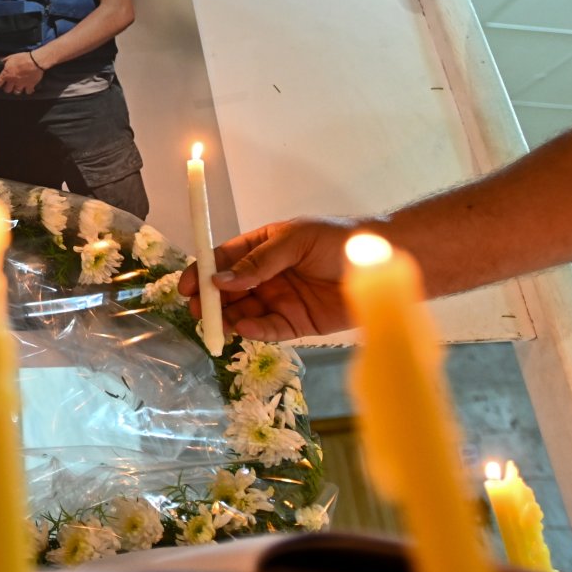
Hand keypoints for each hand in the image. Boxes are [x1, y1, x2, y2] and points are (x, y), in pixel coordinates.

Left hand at [0, 50, 43, 94]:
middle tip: (10, 84)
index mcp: (6, 74)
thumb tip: (0, 61)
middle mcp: (12, 81)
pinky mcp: (29, 86)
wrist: (35, 61)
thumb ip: (5, 60)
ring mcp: (21, 84)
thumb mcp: (11, 57)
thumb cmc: (23, 58)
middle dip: (8, 88)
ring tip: (19, 86)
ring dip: (17, 89)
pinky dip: (28, 90)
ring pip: (16, 92)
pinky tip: (28, 88)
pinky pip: (27, 92)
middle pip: (7, 90)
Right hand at [177, 218, 363, 339]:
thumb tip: (221, 280)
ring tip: (218, 324)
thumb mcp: (296, 240)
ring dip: (229, 318)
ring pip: (245, 312)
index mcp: (262, 247)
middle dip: (211, 301)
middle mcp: (266, 275)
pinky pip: (270, 329)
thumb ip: (259, 261)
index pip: (224, 260)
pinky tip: (245, 329)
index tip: (185, 286)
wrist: (386, 265)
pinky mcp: (297, 323)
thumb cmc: (341, 241)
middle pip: (229, 290)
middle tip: (198, 311)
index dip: (202, 272)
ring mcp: (281, 300)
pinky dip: (256, 331)